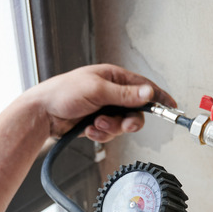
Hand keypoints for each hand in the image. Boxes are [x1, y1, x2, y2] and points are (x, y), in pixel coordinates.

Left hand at [25, 64, 176, 141]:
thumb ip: (124, 94)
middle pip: (135, 111)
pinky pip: (109, 133)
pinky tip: (89, 130)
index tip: (170, 106)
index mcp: (113, 77)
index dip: (157, 97)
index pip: (143, 86)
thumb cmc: (62, 93)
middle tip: (124, 124)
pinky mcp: (96, 123)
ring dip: (110, 128)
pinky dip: (100, 134)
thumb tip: (148, 92)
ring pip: (122, 125)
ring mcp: (104, 109)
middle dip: (128, 121)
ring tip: (95, 124)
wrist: (42, 114)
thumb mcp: (97, 90)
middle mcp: (110, 93)